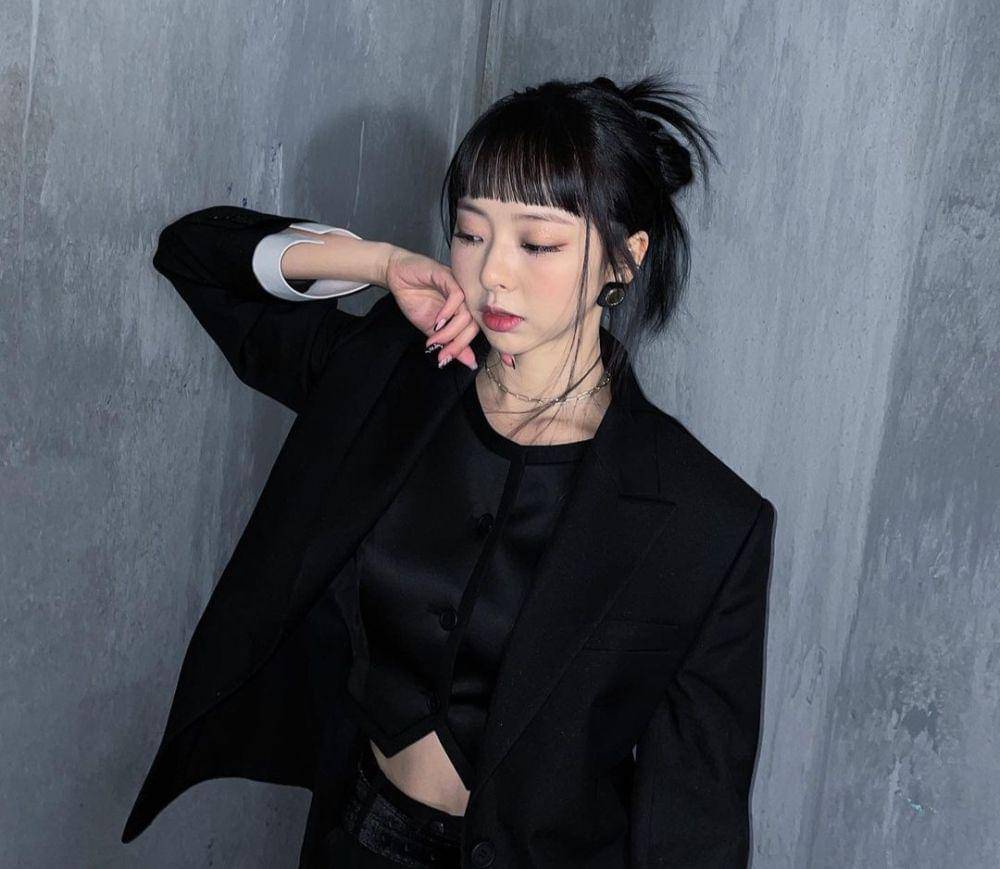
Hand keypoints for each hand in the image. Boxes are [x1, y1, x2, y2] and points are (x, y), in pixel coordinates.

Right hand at [382, 247, 514, 370]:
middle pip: (473, 325)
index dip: (461, 348)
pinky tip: (437, 321)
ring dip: (450, 330)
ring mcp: (458, 287)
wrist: (396, 277)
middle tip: (441, 353)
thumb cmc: (415, 299)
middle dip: (458, 343)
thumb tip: (470, 363)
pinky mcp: (447, 276)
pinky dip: (449, 311)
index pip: (472, 332)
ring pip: (466, 313)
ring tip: (434, 337)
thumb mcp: (433, 329)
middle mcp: (465, 299)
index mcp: (464, 310)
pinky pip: (457, 295)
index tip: (444, 359)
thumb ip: (450, 343)